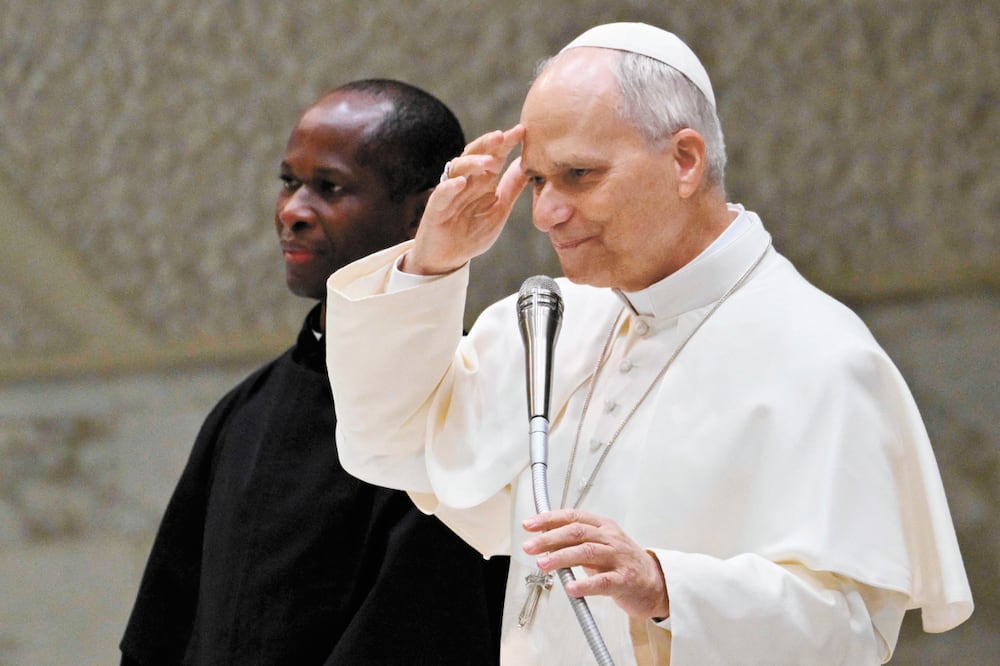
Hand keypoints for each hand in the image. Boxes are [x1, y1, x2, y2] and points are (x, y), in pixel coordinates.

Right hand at [402, 125, 527, 274]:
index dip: (506, 142)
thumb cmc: (472, 233)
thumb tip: (527, 165)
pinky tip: (461, 182)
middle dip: (489, 143)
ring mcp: (450, 192)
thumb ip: (511, 188)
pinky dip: (450, 186)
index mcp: (483, 180)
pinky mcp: (436, 207)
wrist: (448, 258)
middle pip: (475, 154)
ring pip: (458, 168)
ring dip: (474, 163)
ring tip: (490, 162)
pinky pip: (442, 192)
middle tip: (504, 135)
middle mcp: (466, 180)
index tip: (522, 130)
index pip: (495, 155)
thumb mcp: (498, 210)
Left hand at [523, 509, 669, 619]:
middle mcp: (611, 538)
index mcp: (603, 526)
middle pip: (577, 532)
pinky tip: (571, 588)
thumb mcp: (599, 546)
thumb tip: (543, 540)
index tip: (529, 525)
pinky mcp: (625, 580)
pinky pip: (603, 582)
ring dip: (561, 557)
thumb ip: (575, 542)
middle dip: (549, 538)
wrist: (655, 583)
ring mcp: (619, 558)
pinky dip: (585, 584)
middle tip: (530, 547)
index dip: (548, 519)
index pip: (572, 516)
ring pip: (587, 552)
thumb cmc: (623, 563)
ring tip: (543, 564)